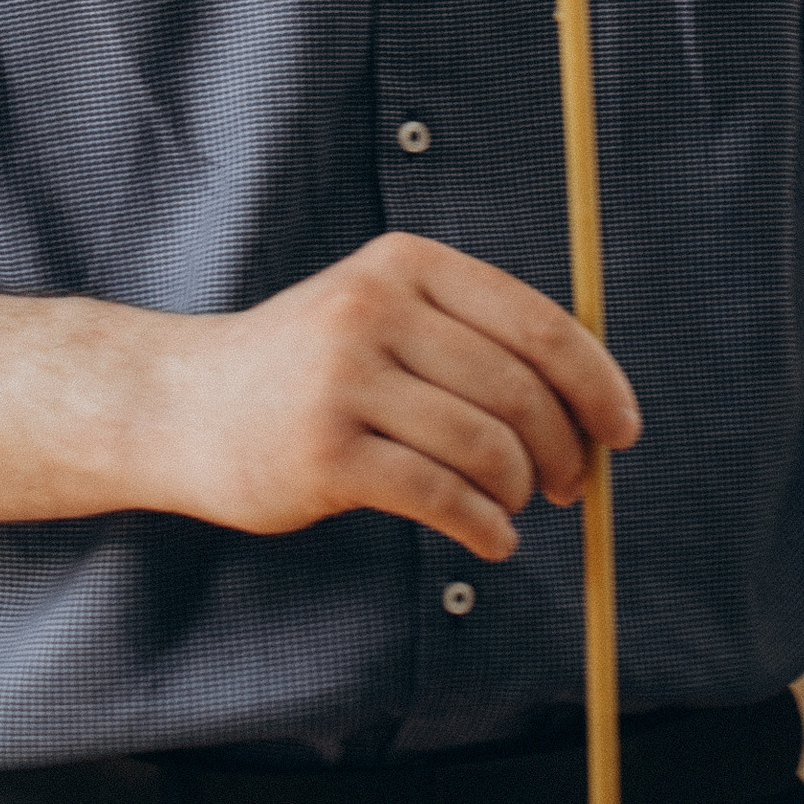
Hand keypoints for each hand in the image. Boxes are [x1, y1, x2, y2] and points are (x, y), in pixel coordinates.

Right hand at [149, 233, 638, 562]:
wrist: (180, 403)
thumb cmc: (305, 367)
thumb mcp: (379, 312)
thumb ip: (472, 336)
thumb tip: (591, 400)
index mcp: (404, 265)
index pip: (538, 324)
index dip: (597, 384)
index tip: (622, 430)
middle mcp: (374, 310)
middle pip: (519, 391)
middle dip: (564, 450)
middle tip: (569, 485)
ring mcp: (344, 381)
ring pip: (485, 448)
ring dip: (519, 492)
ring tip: (513, 507)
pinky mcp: (324, 455)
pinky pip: (442, 498)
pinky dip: (485, 528)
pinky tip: (490, 539)